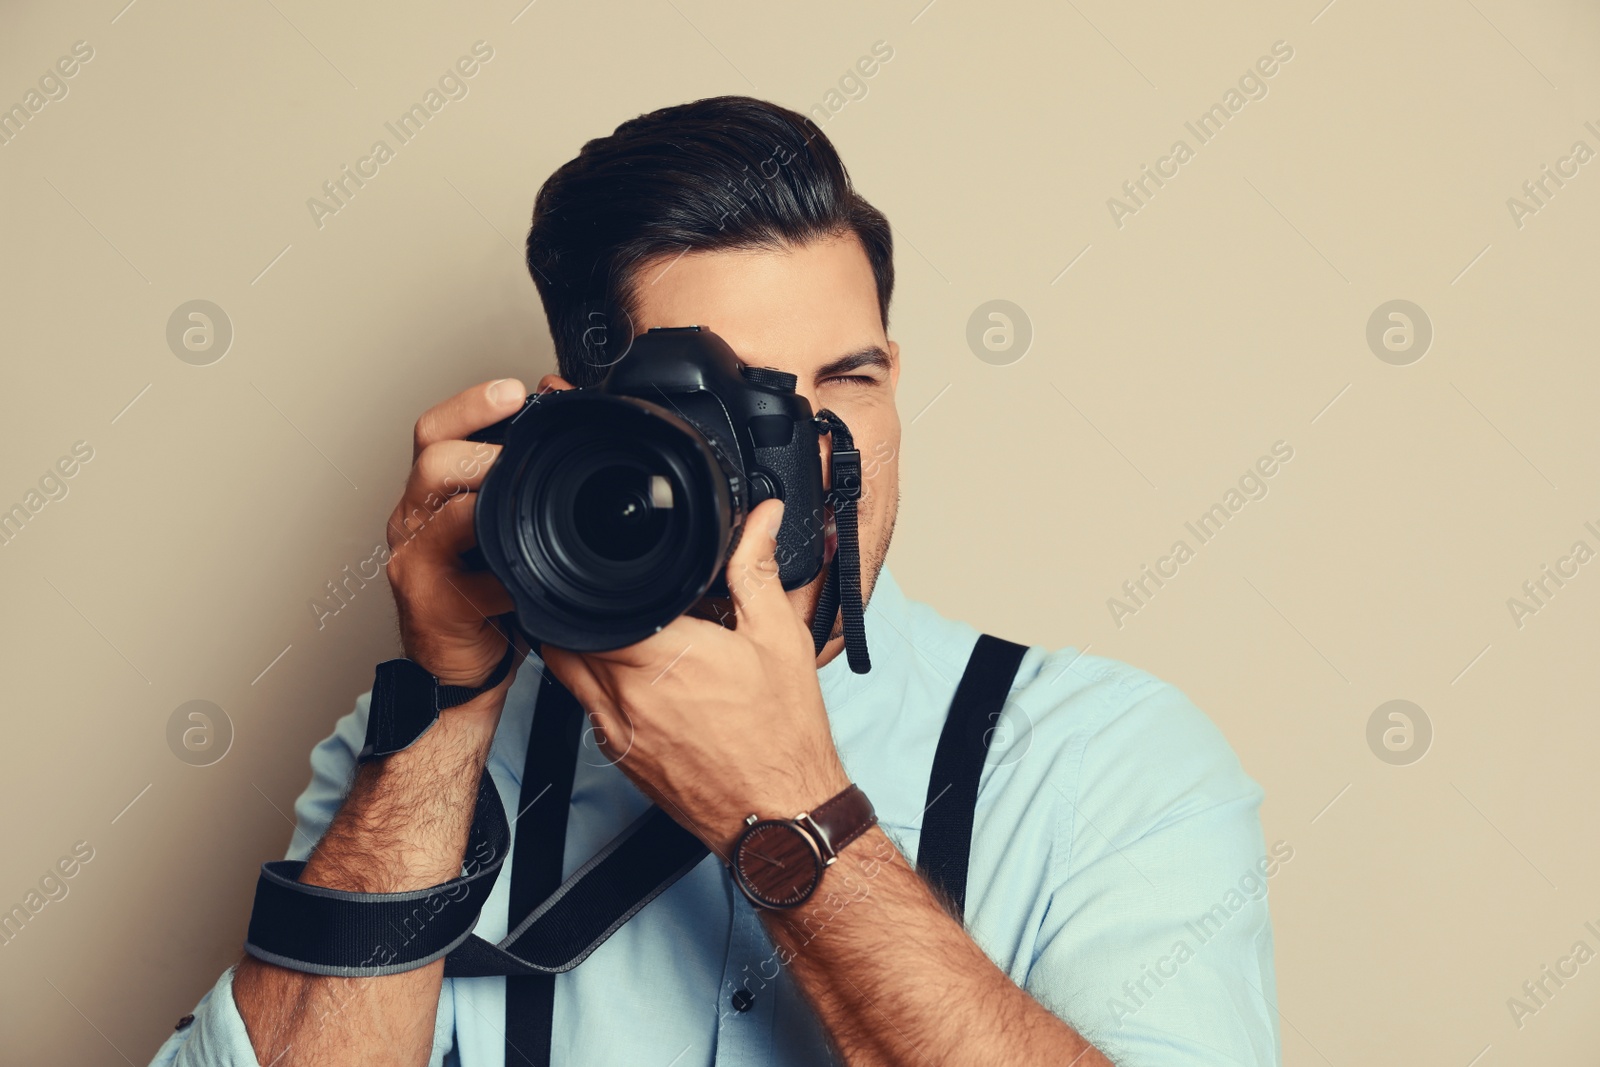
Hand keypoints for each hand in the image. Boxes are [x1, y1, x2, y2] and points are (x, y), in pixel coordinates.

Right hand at [386, 378, 526, 687]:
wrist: (466, 658)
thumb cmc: (488, 586)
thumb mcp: (505, 521)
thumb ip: (521, 469)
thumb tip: (559, 401)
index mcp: (435, 490)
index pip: (437, 429)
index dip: (471, 404)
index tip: (513, 390)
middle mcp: (416, 517)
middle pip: (431, 460)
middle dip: (478, 445)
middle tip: (518, 445)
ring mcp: (416, 558)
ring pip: (435, 511)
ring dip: (482, 496)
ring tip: (518, 494)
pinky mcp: (428, 600)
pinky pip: (457, 573)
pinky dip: (496, 567)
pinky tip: (524, 566)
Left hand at [542, 497, 851, 854]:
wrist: (779, 817)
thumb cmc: (782, 738)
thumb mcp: (780, 639)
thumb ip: (757, 571)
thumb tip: (761, 521)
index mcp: (663, 656)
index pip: (592, 601)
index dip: (595, 577)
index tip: (616, 566)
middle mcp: (626, 694)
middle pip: (568, 632)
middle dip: (587, 606)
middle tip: (622, 594)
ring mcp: (615, 729)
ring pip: (566, 669)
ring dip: (582, 643)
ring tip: (622, 630)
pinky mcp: (618, 756)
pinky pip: (584, 706)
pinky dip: (596, 682)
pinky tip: (636, 677)